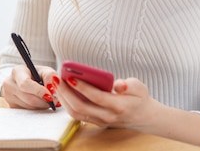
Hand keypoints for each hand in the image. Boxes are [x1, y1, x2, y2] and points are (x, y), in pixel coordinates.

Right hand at [1, 64, 58, 109]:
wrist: (23, 80)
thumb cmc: (35, 74)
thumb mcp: (44, 70)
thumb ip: (50, 76)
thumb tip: (52, 88)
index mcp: (17, 72)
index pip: (25, 84)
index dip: (39, 91)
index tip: (50, 96)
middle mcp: (9, 84)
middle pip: (29, 98)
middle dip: (44, 101)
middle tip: (55, 101)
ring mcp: (8, 96)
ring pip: (29, 107)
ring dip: (42, 106)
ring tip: (49, 101)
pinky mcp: (11, 106)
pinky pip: (27, 112)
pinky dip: (37, 109)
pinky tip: (41, 103)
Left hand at [57, 77, 199, 145]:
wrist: (143, 117)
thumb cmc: (139, 98)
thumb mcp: (139, 87)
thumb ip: (128, 85)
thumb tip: (118, 84)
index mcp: (119, 106)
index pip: (97, 97)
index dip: (83, 87)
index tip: (71, 77)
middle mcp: (107, 116)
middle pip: (81, 107)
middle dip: (66, 92)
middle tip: (57, 79)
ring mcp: (100, 121)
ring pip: (76, 113)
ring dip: (63, 99)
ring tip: (55, 84)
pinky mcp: (95, 122)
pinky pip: (77, 115)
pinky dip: (67, 103)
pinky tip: (61, 92)